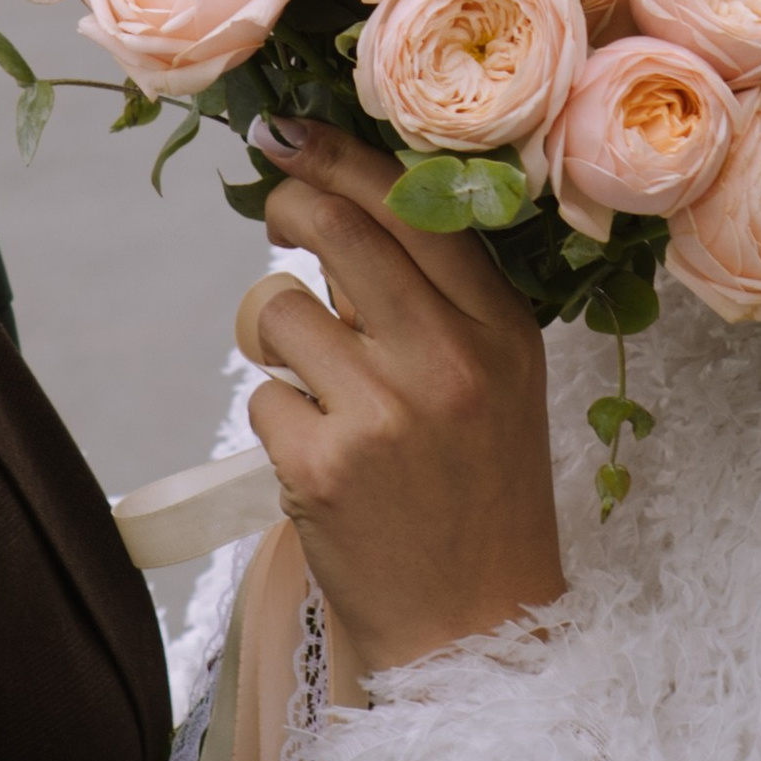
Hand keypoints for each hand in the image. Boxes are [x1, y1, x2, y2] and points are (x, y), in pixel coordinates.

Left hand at [234, 118, 563, 691]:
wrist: (476, 629)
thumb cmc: (479, 495)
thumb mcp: (500, 382)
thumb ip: (440, 300)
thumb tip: (346, 204)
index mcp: (500, 328)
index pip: (413, 203)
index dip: (339, 154)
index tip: (288, 131)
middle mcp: (447, 359)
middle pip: (333, 229)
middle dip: (286, 207)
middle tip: (276, 216)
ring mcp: (382, 413)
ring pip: (277, 309)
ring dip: (276, 337)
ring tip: (316, 384)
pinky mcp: (320, 468)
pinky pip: (260, 395)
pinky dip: (277, 418)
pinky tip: (319, 457)